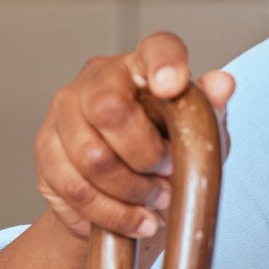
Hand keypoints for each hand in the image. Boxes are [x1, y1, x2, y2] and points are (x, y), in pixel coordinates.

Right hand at [35, 32, 235, 240]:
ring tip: (156, 201)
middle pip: (110, 109)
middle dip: (146, 154)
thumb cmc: (167, 151)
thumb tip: (223, 84)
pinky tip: (135, 220)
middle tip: (167, 175)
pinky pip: (75, 190)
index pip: (156, 48)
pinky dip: (112, 214)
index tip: (174, 87)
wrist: (126, 195)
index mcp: (144, 66)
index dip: (165, 64)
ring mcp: (64, 112)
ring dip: (132, 191)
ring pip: (92, 158)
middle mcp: (97, 79)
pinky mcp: (45, 151)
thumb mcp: (198, 135)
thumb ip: (209, 110)